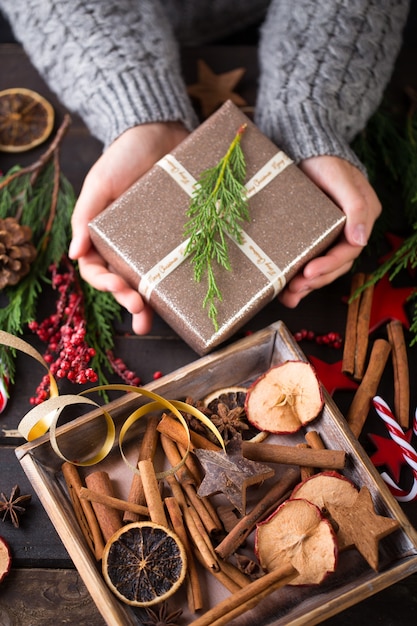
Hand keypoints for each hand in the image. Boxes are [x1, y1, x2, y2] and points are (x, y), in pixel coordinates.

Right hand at [69, 121, 189, 332]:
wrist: (160, 130)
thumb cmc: (124, 155)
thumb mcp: (100, 183)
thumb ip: (84, 217)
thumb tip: (73, 254)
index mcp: (103, 235)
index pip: (96, 269)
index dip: (105, 284)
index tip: (119, 290)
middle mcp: (127, 243)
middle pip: (123, 281)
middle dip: (128, 300)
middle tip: (140, 312)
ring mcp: (154, 242)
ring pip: (149, 279)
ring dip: (150, 303)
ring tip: (152, 319)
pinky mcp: (179, 235)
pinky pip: (177, 262)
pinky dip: (179, 281)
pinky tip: (185, 297)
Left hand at [278, 155, 380, 306]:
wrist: (304, 148)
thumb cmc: (325, 160)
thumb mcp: (342, 180)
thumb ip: (356, 207)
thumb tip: (361, 240)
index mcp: (362, 218)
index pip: (349, 252)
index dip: (330, 266)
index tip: (309, 273)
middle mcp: (348, 230)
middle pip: (336, 265)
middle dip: (316, 281)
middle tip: (295, 289)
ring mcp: (330, 235)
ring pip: (323, 267)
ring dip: (307, 285)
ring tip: (289, 296)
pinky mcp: (313, 236)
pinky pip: (310, 260)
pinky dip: (299, 277)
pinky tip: (287, 290)